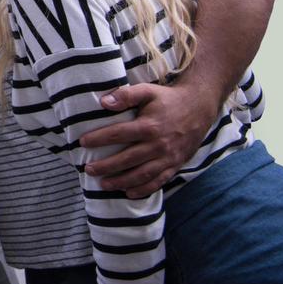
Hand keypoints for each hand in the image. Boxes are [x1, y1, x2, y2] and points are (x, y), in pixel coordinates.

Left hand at [82, 81, 219, 197]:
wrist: (199, 108)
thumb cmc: (168, 99)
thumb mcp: (147, 91)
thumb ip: (126, 95)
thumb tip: (104, 102)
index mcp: (149, 126)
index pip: (118, 134)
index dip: (99, 139)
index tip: (83, 142)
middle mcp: (158, 145)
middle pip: (128, 159)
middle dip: (107, 166)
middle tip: (88, 169)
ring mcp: (168, 157)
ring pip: (142, 174)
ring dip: (122, 181)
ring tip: (103, 185)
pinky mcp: (175, 165)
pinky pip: (159, 181)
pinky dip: (144, 189)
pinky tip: (129, 193)